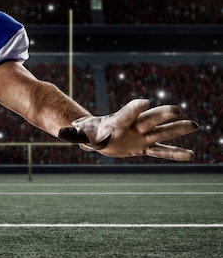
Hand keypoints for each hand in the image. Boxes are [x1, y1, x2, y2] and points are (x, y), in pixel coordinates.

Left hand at [58, 99, 198, 160]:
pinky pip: (161, 151)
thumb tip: (62, 132)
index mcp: (117, 121)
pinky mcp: (144, 147)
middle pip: (149, 119)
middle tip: (177, 109)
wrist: (98, 134)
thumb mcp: (81, 132)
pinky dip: (175, 154)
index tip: (146, 102)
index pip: (127, 113)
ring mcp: (141, 136)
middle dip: (162, 114)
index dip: (135, 107)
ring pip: (161, 133)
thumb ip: (75, 132)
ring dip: (177, 129)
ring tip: (194, 125)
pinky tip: (191, 155)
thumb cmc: (88, 131)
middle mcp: (133, 127)